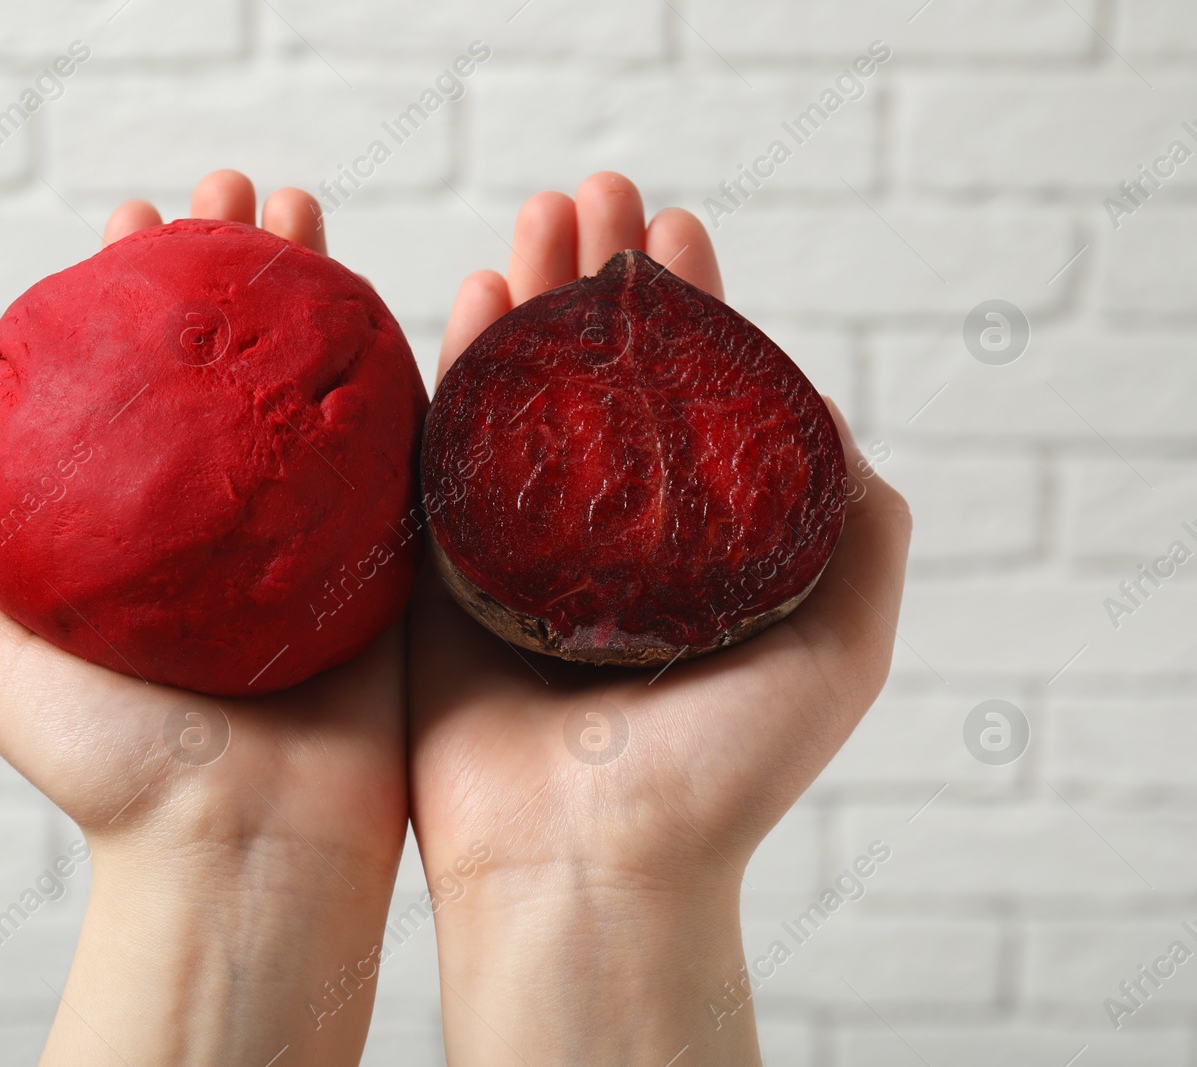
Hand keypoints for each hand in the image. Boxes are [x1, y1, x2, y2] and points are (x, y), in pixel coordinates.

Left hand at [0, 170, 406, 1066]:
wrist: (245, 852)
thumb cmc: (114, 771)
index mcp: (144, 531)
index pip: (138, 380)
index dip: (132, 290)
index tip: (131, 220)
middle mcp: (228, 520)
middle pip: (236, 362)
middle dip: (238, 263)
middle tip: (237, 190)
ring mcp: (314, 534)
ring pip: (319, 384)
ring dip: (315, 287)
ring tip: (303, 208)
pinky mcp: (393, 560)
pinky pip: (400, 447)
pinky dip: (397, 368)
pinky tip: (384, 297)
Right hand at [407, 172, 912, 1065]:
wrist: (586, 867)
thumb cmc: (721, 773)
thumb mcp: (842, 645)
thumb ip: (858, 525)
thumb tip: (825, 406)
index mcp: (697, 542)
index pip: (693, 393)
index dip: (689, 303)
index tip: (679, 228)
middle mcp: (609, 533)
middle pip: (600, 375)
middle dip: (598, 277)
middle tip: (593, 193)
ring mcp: (522, 546)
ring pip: (523, 393)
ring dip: (531, 297)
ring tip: (538, 215)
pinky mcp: (441, 567)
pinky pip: (446, 447)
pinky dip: (460, 364)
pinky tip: (476, 292)